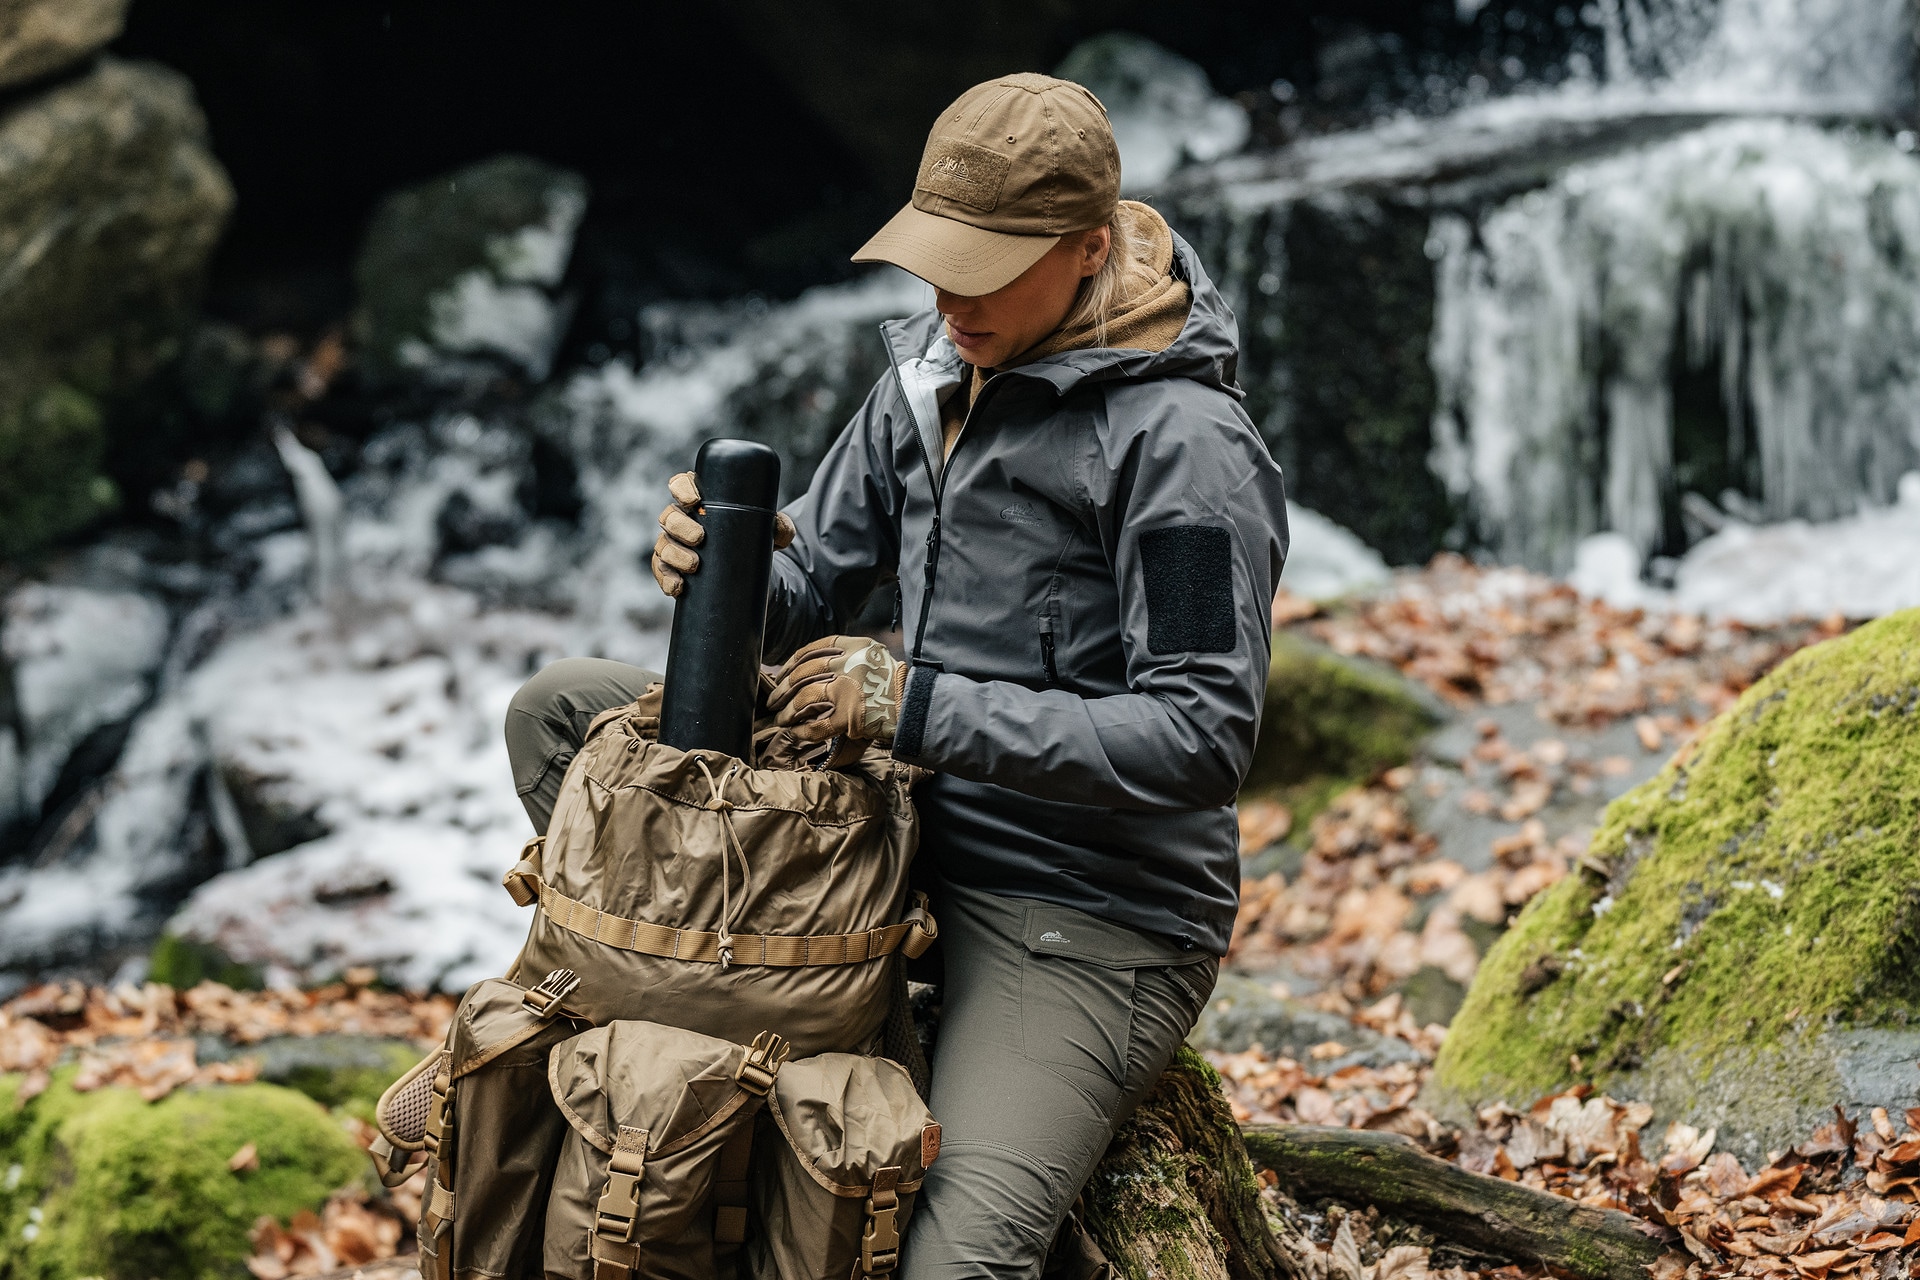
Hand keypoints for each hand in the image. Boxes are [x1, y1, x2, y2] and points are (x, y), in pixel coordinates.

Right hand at [650, 471, 796, 598]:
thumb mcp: (771, 535)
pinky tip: (678, 586)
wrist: (749, 578)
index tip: (695, 499)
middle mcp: (682, 521)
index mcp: (700, 503)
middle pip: (669, 516)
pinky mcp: (671, 570)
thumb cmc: (752, 543)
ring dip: (675, 554)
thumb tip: (779, 528)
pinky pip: (662, 573)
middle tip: (700, 537)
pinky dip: (667, 580)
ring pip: (663, 545)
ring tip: (694, 564)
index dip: (682, 488)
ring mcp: (674, 546)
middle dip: (680, 526)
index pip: (681, 485)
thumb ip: (781, 527)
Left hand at [767, 636, 905, 743]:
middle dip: (782, 689)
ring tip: (780, 719)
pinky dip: (801, 730)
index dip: (791, 663)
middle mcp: (848, 664)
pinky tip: (794, 732)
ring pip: (804, 700)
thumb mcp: (872, 657)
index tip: (781, 674)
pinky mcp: (850, 716)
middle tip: (772, 701)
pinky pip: (816, 725)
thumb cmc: (893, 685)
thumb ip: (847, 657)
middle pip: (802, 674)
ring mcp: (848, 690)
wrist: (917, 706)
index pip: (812, 650)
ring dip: (787, 712)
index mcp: (853, 646)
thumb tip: (809, 668)